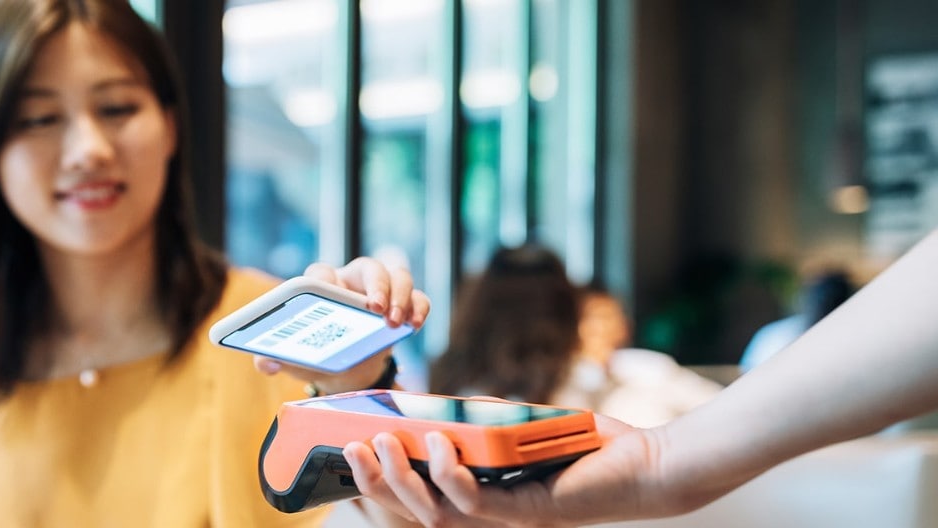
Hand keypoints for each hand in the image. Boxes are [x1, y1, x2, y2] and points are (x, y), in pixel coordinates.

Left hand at [253, 257, 430, 393]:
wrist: (346, 372)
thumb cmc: (316, 355)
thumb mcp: (293, 359)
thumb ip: (271, 358)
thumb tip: (265, 363)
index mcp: (322, 287)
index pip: (322, 271)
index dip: (326, 279)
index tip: (329, 290)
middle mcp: (353, 282)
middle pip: (369, 267)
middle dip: (375, 284)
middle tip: (375, 309)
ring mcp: (383, 292)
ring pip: (399, 275)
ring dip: (400, 296)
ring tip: (395, 323)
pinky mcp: (404, 306)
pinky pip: (419, 298)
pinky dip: (419, 307)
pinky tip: (415, 324)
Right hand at [342, 414, 685, 526]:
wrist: (644, 463)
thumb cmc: (581, 445)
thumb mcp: (514, 426)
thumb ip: (477, 422)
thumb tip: (434, 407)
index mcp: (476, 497)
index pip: (413, 497)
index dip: (376, 482)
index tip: (346, 450)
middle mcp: (485, 514)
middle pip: (413, 509)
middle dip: (376, 481)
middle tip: (351, 447)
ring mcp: (505, 517)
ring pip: (435, 512)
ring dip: (403, 480)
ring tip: (384, 442)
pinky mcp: (528, 512)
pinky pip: (478, 502)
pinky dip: (451, 475)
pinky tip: (438, 444)